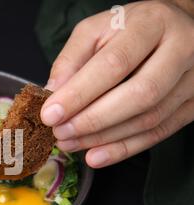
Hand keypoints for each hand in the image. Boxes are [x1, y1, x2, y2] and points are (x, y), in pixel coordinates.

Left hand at [41, 1, 193, 167]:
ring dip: (104, 138)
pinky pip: (158, 133)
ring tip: (70, 143)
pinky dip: (124, 149)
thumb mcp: (95, 31)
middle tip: (61, 133)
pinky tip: (96, 155)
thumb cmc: (128, 30)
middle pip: (139, 95)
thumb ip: (72, 59)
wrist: (170, 28)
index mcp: (152, 23)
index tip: (51, 114)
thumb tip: (54, 92)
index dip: (80, 93)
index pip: (114, 64)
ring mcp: (193, 79)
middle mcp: (182, 49)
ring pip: (149, 118)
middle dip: (93, 120)